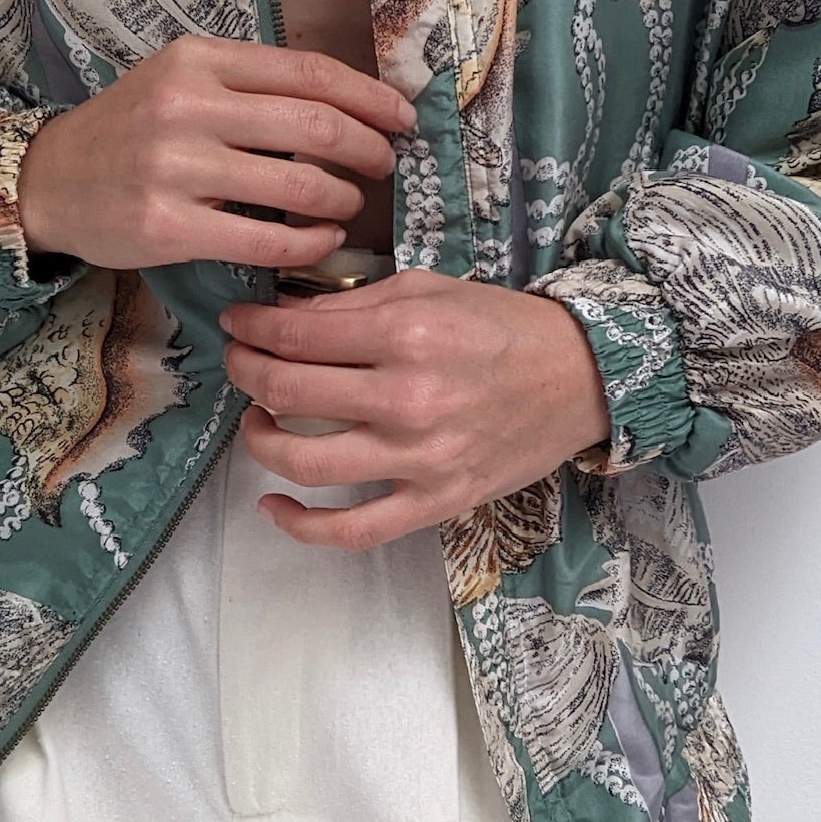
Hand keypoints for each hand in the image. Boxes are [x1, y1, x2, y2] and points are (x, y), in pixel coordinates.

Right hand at [15, 35, 412, 271]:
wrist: (48, 182)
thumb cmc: (128, 132)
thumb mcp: (179, 81)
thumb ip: (249, 84)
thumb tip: (343, 102)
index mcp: (200, 60)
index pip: (309, 73)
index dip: (370, 97)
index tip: (402, 117)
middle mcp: (189, 106)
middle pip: (315, 125)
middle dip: (368, 147)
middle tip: (386, 165)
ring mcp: (177, 168)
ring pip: (298, 183)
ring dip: (342, 197)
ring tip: (350, 204)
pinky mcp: (170, 227)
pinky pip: (267, 238)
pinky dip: (310, 242)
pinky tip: (322, 239)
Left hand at [219, 270, 610, 549]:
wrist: (583, 377)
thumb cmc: (504, 327)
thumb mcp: (430, 290)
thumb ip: (354, 303)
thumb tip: (283, 315)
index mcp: (405, 335)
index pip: (295, 335)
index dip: (250, 329)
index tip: (237, 324)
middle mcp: (407, 398)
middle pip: (287, 393)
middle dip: (244, 373)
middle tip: (239, 362)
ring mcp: (420, 458)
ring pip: (305, 463)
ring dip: (259, 442)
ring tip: (257, 422)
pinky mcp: (436, 502)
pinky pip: (354, 531)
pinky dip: (302, 525)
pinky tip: (274, 505)